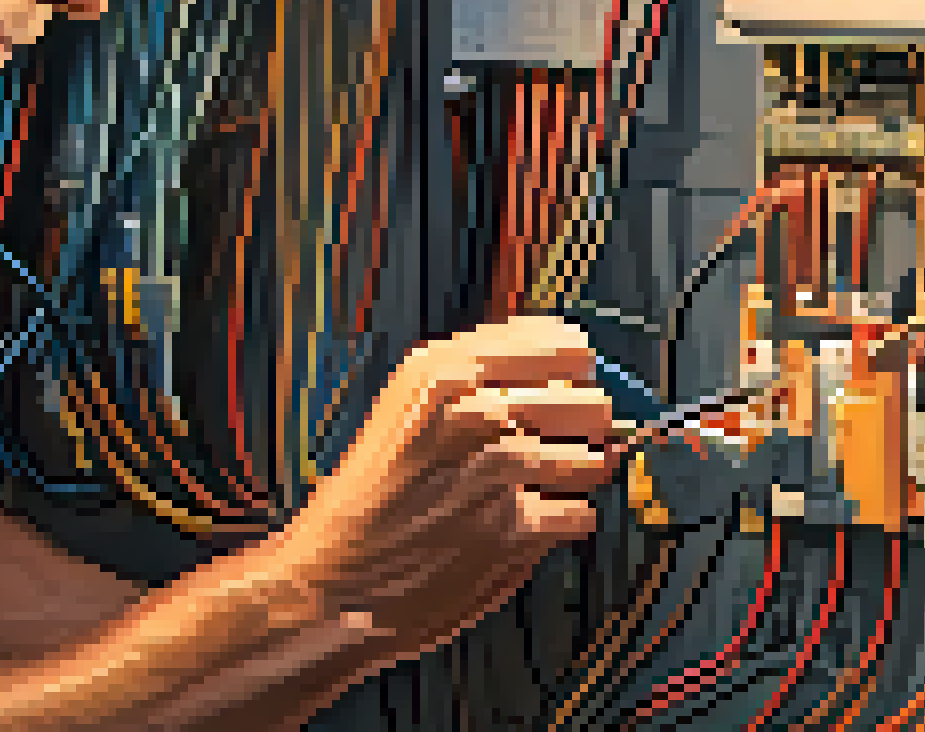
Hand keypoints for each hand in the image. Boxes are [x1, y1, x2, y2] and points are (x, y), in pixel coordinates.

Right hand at [259, 316, 622, 667]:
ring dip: (579, 476)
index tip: (569, 383)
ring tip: (547, 486)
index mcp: (443, 371)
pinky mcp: (514, 531)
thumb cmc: (368, 499)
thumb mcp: (406, 409)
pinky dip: (566, 523)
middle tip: (561, 443)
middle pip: (589, 399)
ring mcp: (498, 471)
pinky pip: (582, 514)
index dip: (573, 369)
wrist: (330, 581)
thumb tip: (568, 370)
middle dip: (584, 426)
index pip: (561, 343)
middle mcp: (473, 411)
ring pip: (595, 457)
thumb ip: (476, 383)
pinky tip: (533, 524)